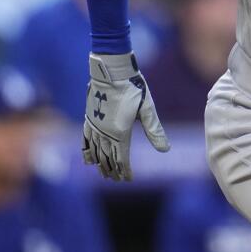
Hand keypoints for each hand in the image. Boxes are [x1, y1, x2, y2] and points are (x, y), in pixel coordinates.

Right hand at [82, 53, 169, 180]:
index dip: (125, 170)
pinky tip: (87, 161)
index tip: (128, 179)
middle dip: (113, 171)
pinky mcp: (88, 118)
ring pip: (96, 152)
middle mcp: (105, 133)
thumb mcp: (148, 109)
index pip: (121, 159)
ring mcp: (95, 126)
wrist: (112, 71)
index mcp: (120, 132)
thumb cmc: (133, 88)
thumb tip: (165, 150)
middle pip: (108, 158)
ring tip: (105, 175)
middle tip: (117, 179)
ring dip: (100, 165)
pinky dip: (86, 152)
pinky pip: (85, 140)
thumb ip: (155, 131)